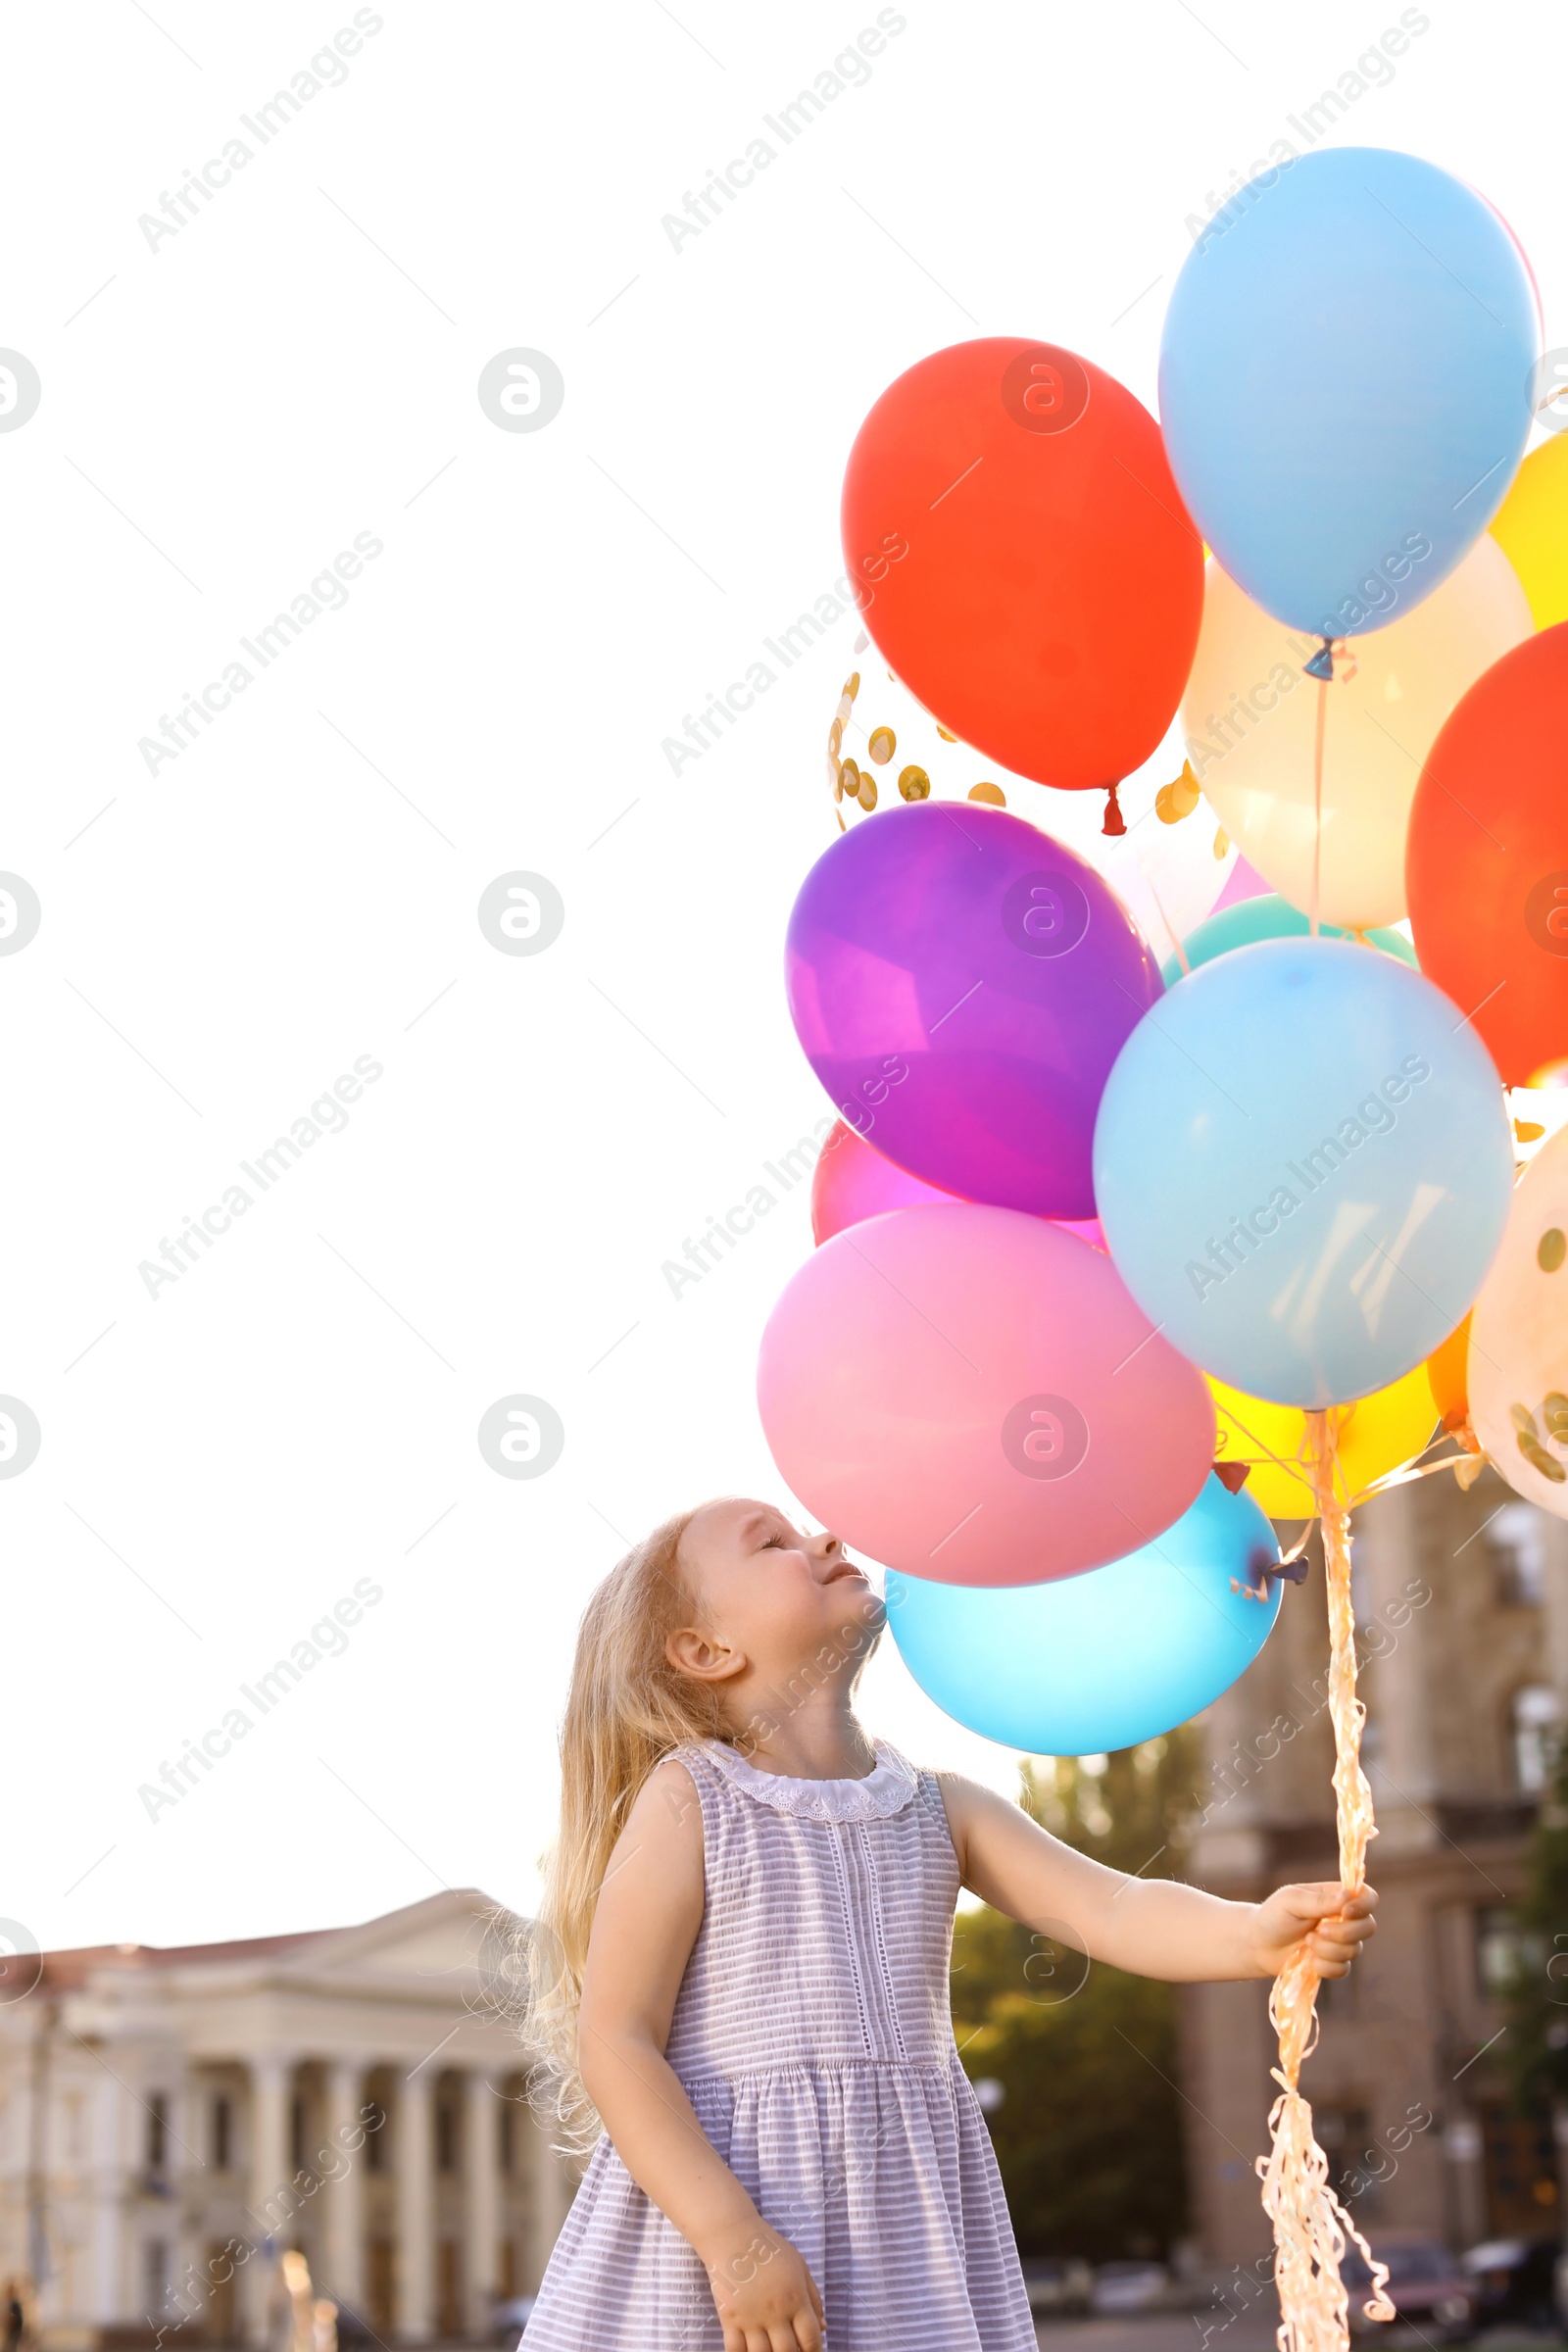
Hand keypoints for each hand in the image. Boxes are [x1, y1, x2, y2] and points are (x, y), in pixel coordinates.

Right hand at [704, 2224, 823, 2351]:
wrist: (732, 2235)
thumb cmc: (769, 2248)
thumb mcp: (799, 2266)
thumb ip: (813, 2298)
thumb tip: (823, 2327)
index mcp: (796, 2299)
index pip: (811, 2338)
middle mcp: (775, 2312)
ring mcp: (751, 2317)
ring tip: (771, 2350)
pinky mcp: (729, 2318)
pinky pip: (735, 2351)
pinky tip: (749, 2351)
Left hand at [1247, 1880, 1377, 1978]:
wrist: (1259, 1945)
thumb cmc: (1274, 1915)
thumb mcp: (1291, 1901)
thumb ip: (1319, 1901)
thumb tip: (1348, 1896)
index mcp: (1336, 1897)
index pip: (1368, 1897)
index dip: (1364, 1905)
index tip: (1346, 1912)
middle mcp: (1344, 1919)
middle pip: (1368, 1927)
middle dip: (1345, 1933)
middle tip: (1320, 1930)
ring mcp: (1341, 1943)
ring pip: (1354, 1950)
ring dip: (1328, 1949)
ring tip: (1306, 1942)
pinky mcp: (1334, 1963)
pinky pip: (1343, 1969)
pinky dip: (1324, 1966)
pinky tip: (1308, 1959)